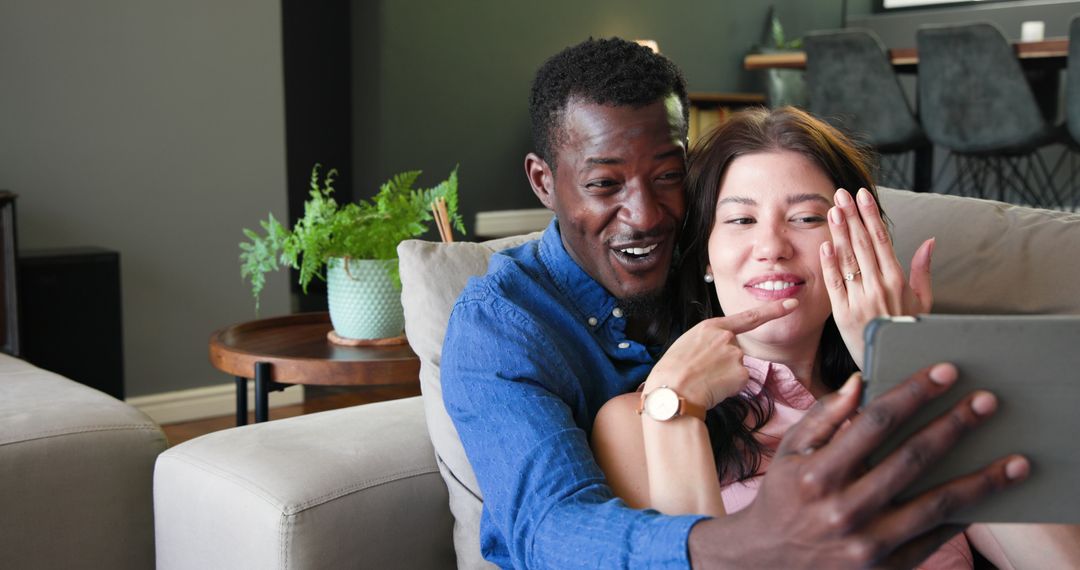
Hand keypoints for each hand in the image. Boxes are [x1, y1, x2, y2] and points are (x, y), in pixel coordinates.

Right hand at [647, 299, 797, 409]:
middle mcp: (727, 338)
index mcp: (711, 327)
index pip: (749, 317)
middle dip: (723, 364)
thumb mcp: (687, 344)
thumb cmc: (672, 371)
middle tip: (701, 373)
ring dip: (724, 377)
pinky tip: (712, 389)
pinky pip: (739, 383)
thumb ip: (708, 342)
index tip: (792, 304)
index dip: (773, 311)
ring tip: (703, 381)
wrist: (672, 391)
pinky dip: (728, 389)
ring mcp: (736, 355)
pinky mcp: (742, 374)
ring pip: (737, 369)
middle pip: (735, 352)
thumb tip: (718, 354)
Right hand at [688, 363, 1029, 568]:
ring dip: (981, 481)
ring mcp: (867, 542)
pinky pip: (934, 538)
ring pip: (936, 504)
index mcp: (819, 473)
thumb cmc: (783, 498)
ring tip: (1014, 462)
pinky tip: (986, 498)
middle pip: (913, 458)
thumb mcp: (790, 452)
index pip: (875, 422)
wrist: (768, 561)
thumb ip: (824, 416)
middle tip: (987, 403)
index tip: (946, 372)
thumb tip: (861, 383)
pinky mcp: (885, 567)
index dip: (914, 393)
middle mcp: (844, 508)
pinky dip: (963, 517)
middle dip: (955, 426)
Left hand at [820, 188, 933, 368]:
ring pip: (848, 259)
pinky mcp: (843, 313)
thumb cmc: (907, 330)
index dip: (870, 216)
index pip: (882, 239)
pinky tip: (825, 244)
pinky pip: (835, 284)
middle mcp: (879, 286)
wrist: (895, 363)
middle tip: (841, 193)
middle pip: (862, 244)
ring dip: (839, 233)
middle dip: (851, 216)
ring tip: (833, 210)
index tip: (862, 196)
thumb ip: (923, 270)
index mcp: (898, 280)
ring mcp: (860, 299)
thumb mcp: (923, 301)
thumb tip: (929, 241)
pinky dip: (830, 264)